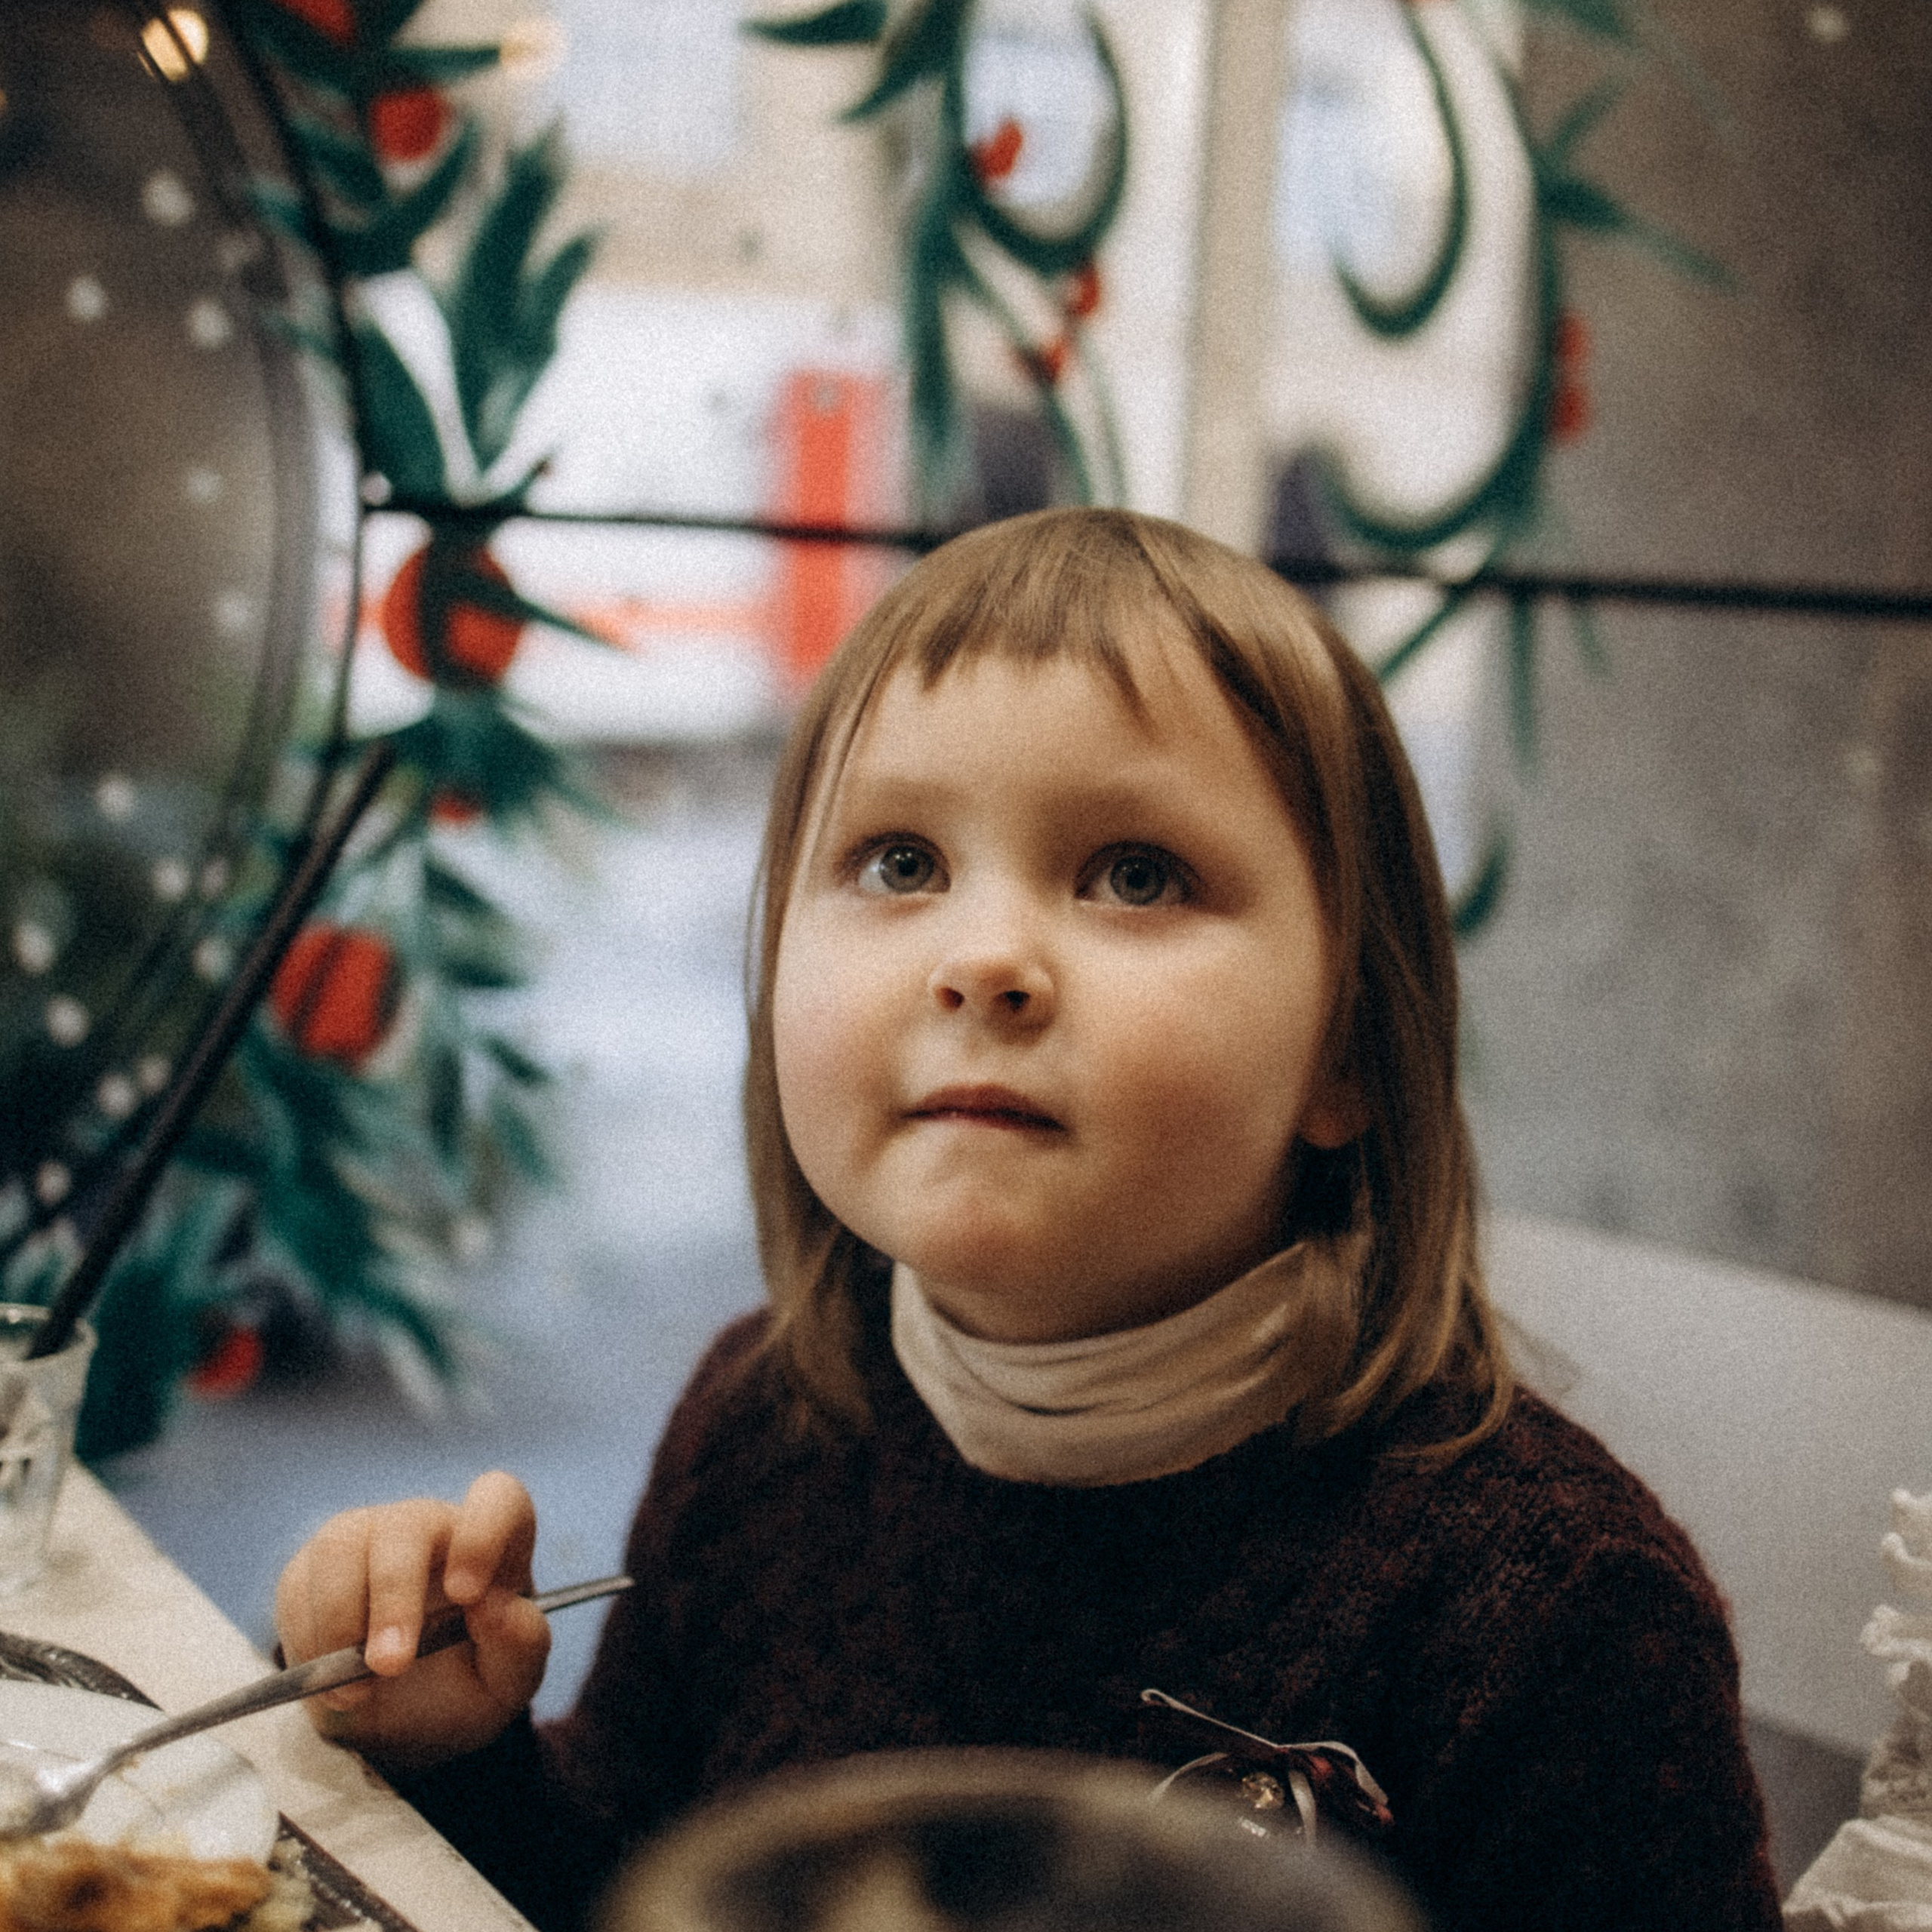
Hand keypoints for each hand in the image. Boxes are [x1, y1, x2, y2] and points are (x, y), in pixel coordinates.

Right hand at [274, 1471, 549, 1769]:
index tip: (467, 1595)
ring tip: (357, 1692)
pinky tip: (326, 1681)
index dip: (482, 1534)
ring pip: (341, 1547)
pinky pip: (298, 1584)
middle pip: (406, 1524)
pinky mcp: (314, 1566)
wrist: (403, 1721)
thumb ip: (520, 1645)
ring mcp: (367, 1537)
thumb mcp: (508, 1682)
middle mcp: (429, 1525)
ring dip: (341, 1624)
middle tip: (390, 1666)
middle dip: (393, 1597)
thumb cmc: (467, 1686)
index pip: (497, 1498)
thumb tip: (497, 1610)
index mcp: (493, 1541)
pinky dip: (307, 1640)